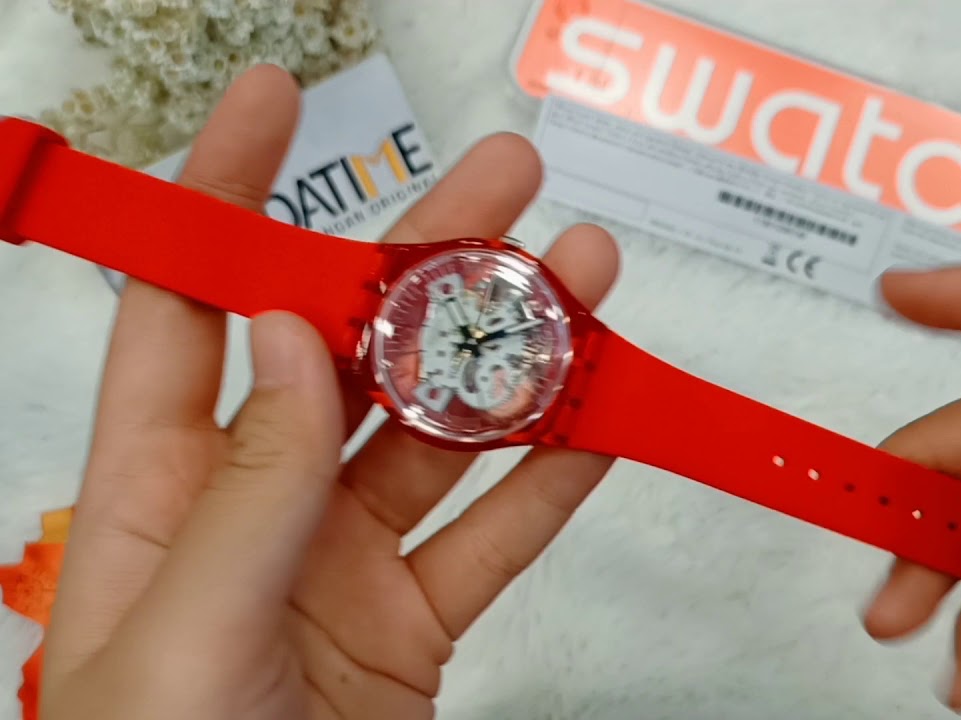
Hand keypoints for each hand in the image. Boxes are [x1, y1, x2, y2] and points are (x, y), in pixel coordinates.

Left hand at [38, 65, 619, 718]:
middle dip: (424, 257)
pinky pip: (498, 533)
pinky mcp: (416, 625)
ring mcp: (343, 567)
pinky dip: (555, 475)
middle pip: (348, 348)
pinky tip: (599, 416)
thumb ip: (245, 492)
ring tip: (581, 281)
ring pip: (443, 432)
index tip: (282, 110)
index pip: (190, 310)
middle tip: (502, 186)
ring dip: (516, 354)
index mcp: (159, 497)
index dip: (230, 198)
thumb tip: (283, 339)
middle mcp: (255, 513)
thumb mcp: (175, 640)